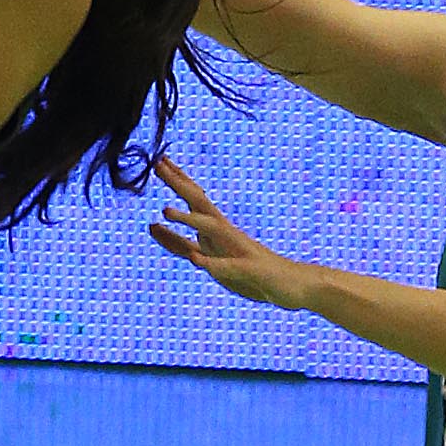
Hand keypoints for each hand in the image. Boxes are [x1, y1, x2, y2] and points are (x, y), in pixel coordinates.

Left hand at [147, 153, 309, 307]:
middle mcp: (228, 234)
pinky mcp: (249, 271)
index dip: (177, 180)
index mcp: (217, 230)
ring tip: (165, 210)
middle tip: (159, 164)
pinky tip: (194, 259)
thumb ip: (176, 242)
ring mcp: (239, 251)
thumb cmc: (249, 272)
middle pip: (201, 203)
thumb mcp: (204, 256)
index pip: (195, 199)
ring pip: (213, 230)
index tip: (159, 161)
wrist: (295, 285)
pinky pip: (228, 267)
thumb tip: (150, 225)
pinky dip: (211, 262)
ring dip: (190, 219)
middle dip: (179, 184)